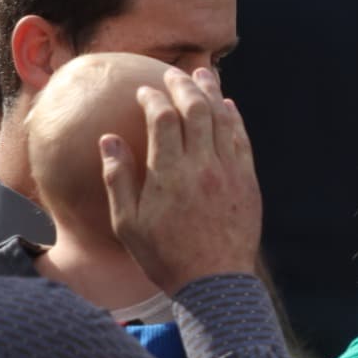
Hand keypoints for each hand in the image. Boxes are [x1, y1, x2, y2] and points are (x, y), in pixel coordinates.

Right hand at [102, 66, 261, 295]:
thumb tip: (108, 140)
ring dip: (212, 94)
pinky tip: (227, 107)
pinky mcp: (248, 182)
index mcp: (169, 174)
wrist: (216, 284)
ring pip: (223, 120)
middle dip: (184, 85)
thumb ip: (117, 178)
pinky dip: (234, 119)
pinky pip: (242, 141)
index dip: (153, 98)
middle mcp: (202, 167)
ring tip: (203, 75)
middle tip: (173, 74)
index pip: (162, 119)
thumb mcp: (128, 223)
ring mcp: (230, 173)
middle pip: (196, 110)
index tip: (144, 92)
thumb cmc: (165, 256)